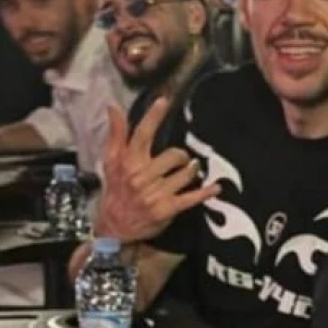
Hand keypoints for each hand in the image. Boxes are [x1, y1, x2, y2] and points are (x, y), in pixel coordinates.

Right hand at [97, 98, 219, 242]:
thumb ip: (116, 134)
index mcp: (128, 162)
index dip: (153, 117)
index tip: (164, 100)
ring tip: (190, 170)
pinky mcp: (167, 209)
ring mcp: (155, 195)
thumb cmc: (117, 189)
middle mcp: (141, 177)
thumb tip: (113, 106)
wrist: (115, 226)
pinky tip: (216, 188)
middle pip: (174, 155)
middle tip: (180, 160)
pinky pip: (191, 198)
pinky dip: (205, 193)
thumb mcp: (111, 162)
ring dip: (191, 171)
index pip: (142, 135)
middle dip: (181, 156)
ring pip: (186, 174)